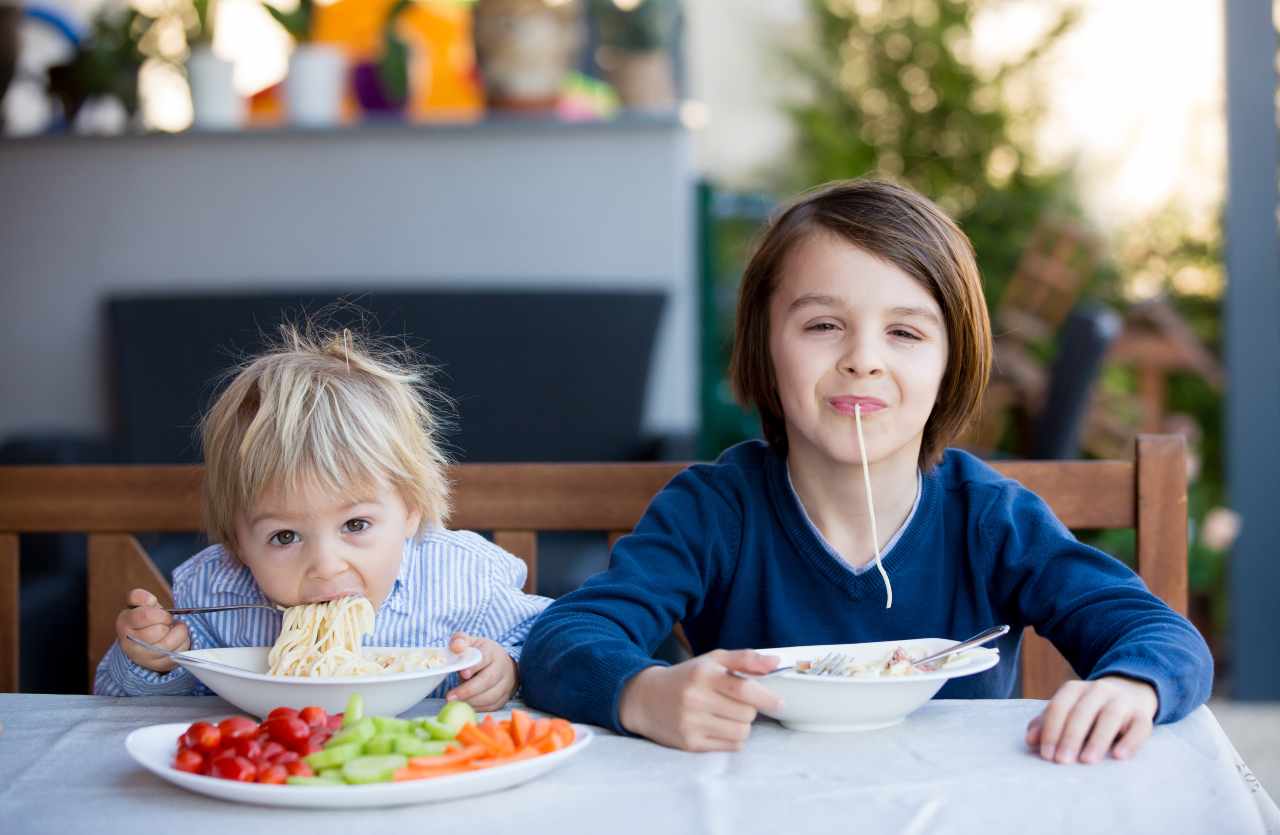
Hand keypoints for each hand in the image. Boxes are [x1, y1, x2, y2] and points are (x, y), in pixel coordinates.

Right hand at [116, 588, 188, 672]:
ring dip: (179, 633)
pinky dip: (183, 644)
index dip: (161, 613)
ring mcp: (143, 657)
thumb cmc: (144, 620)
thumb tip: (149, 601)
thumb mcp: (139, 604)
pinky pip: (177, 654)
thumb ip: (140, 597)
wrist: (143, 642)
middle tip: (168, 623)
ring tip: (175, 629)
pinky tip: (178, 640)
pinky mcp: (157, 665)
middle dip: (169, 624)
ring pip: (169, 644)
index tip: (164, 614)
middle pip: (158, 631)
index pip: (146, 615)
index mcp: (125, 623)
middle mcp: (129, 643)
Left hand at [445, 633, 517, 711]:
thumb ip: (460, 641)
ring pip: (491, 696)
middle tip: (450, 697)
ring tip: (455, 702)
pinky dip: (478, 708)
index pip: (484, 658)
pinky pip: (492, 706)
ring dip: (472, 701)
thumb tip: (456, 647)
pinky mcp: (505, 697)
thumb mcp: (470, 643)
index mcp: (492, 651)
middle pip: (488, 680)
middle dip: (468, 690)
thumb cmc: (480, 654)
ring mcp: (506, 683)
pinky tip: (465, 706)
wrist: (500, 663)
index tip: (462, 673)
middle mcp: (503, 667)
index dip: (474, 667)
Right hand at [617, 649, 783, 751]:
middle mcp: (695, 699)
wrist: (645, 698)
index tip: (779, 703)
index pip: (744, 689)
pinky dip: (731, 739)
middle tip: (736, 704)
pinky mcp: (689, 743)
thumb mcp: (711, 661)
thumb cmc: (686, 678)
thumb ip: (744, 659)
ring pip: (740, 732)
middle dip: (749, 710)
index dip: (766, 698)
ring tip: (728, 716)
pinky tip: (719, 728)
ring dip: (742, 726)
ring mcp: (691, 723)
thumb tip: (776, 662)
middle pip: (747, 714)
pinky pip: (729, 747)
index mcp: (703, 674)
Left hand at [1026, 676, 1157, 763]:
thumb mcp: (1068, 711)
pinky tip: (1119, 756)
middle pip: (1082, 712)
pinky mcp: (1143, 715)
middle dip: (1070, 737)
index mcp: (1075, 689)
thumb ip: (1048, 723)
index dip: (1051, 730)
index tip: (1046, 755)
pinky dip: (1130, 741)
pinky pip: (1140, 726)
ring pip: (1110, 717)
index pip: (1059, 706)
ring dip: (1097, 739)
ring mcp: (1123, 701)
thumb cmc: (1090, 710)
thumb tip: (1030, 740)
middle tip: (1062, 761)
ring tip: (1087, 761)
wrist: (1131, 691)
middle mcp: (1099, 690)